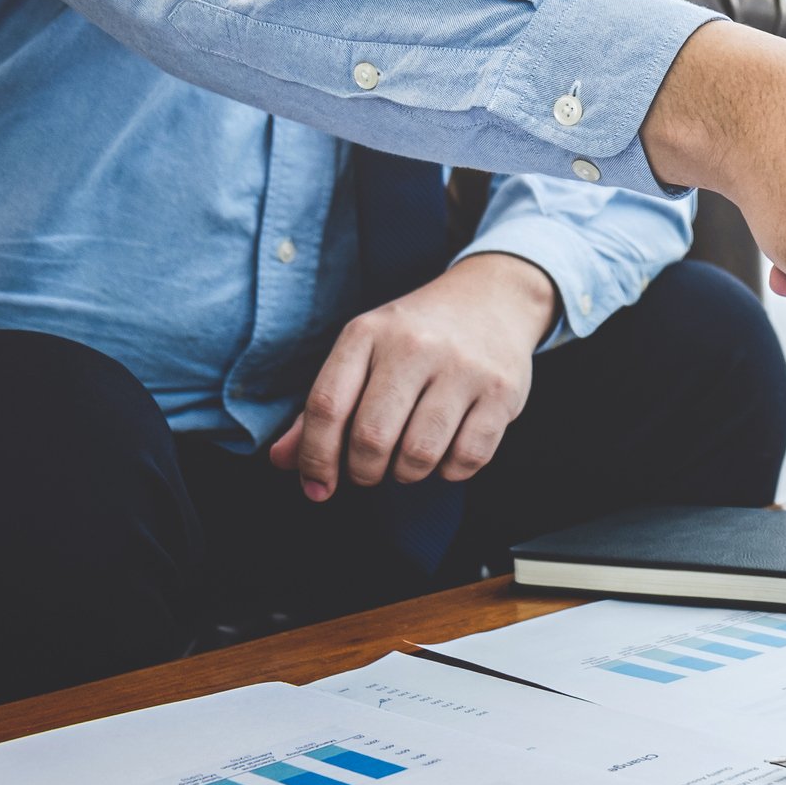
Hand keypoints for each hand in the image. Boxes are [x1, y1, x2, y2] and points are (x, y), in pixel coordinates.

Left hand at [269, 252, 557, 498]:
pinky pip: (467, 458)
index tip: (317, 486)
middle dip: (364, 472)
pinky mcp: (502, 392)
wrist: (493, 298)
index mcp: (367, 333)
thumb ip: (322, 407)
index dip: (315, 457)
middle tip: (369, 471)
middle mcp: (415, 346)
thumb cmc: (417, 335)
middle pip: (371, 438)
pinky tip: (446, 453)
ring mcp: (463, 369)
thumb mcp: (363, 352)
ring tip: (408, 460)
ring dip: (406, 474)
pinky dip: (450, 471)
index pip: (327, 406)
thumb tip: (283, 461)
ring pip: (420, 455)